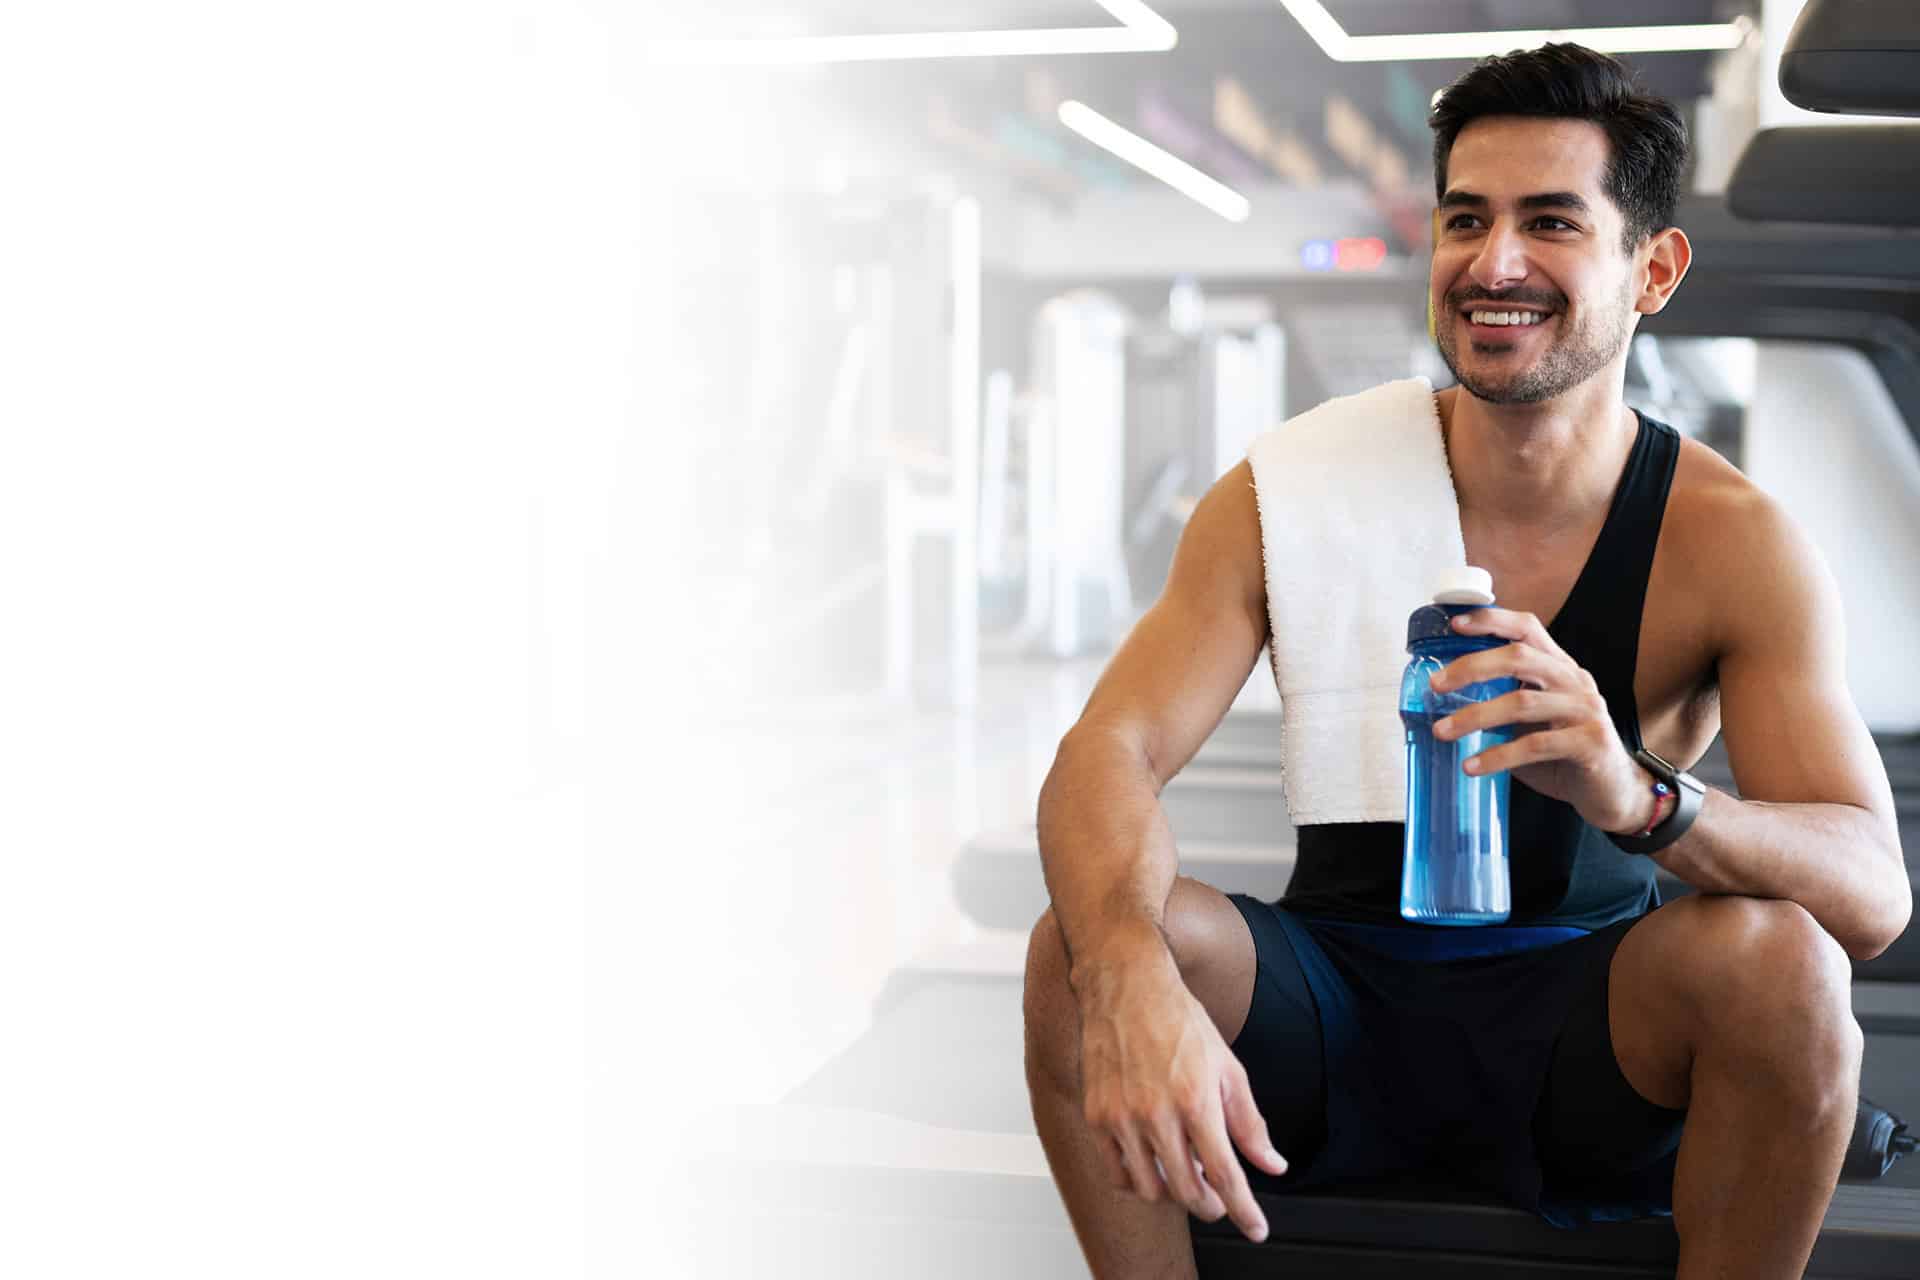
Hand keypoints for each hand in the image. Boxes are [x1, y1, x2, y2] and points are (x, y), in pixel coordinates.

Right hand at [1075, 957, 1288, 1242]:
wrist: (1125, 986)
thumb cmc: (1179, 1020)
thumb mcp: (1228, 1067)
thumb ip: (1250, 1123)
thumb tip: (1272, 1164)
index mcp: (1197, 1099)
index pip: (1225, 1175)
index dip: (1244, 1210)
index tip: (1256, 1228)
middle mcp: (1157, 1113)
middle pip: (1187, 1191)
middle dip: (1210, 1206)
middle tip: (1219, 1200)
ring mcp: (1122, 1116)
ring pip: (1151, 1190)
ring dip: (1173, 1194)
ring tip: (1184, 1172)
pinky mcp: (1096, 1116)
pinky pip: (1117, 1173)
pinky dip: (1138, 1181)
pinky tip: (1151, 1165)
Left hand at [1428, 607, 1648, 832]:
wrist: (1613, 792)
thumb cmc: (1564, 754)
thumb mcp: (1532, 722)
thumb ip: (1502, 706)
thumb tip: (1444, 706)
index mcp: (1560, 668)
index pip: (1528, 628)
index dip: (1492, 621)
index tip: (1455, 624)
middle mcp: (1575, 681)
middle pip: (1520, 657)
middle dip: (1472, 667)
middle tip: (1436, 685)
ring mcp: (1586, 710)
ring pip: (1521, 702)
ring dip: (1475, 716)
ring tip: (1442, 731)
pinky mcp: (1590, 743)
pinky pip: (1535, 745)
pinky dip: (1498, 755)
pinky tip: (1472, 765)